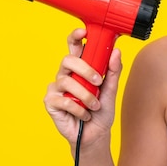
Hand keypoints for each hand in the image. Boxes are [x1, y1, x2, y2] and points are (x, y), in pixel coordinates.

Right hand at [43, 28, 122, 149]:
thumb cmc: (101, 111)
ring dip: (85, 95)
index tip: (83, 31)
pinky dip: (78, 109)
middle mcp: (66, 74)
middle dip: (85, 69)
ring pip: (66, 81)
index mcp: (80, 68)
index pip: (74, 47)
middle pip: (68, 60)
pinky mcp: (51, 102)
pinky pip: (63, 100)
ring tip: (94, 106)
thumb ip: (113, 71)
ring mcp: (57, 88)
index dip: (75, 36)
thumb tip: (116, 51)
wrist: (95, 134)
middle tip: (97, 82)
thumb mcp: (111, 90)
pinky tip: (84, 115)